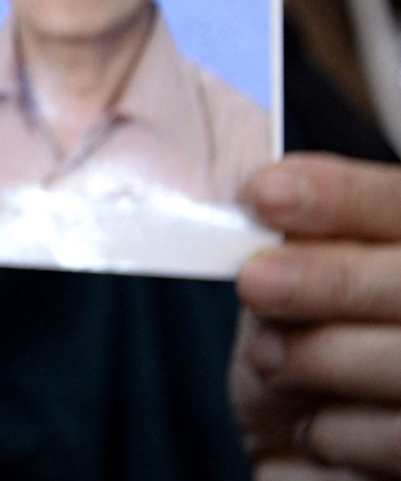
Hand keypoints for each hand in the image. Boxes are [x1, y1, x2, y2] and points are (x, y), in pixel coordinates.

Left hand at [234, 154, 400, 476]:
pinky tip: (311, 425)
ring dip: (326, 356)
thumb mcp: (286, 288)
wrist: (304, 449)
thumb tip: (261, 197)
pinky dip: (340, 428)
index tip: (263, 193)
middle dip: (334, 278)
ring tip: (270, 360)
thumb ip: (292, 244)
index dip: (338, 196)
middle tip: (256, 282)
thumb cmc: (302, 354)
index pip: (395, 201)